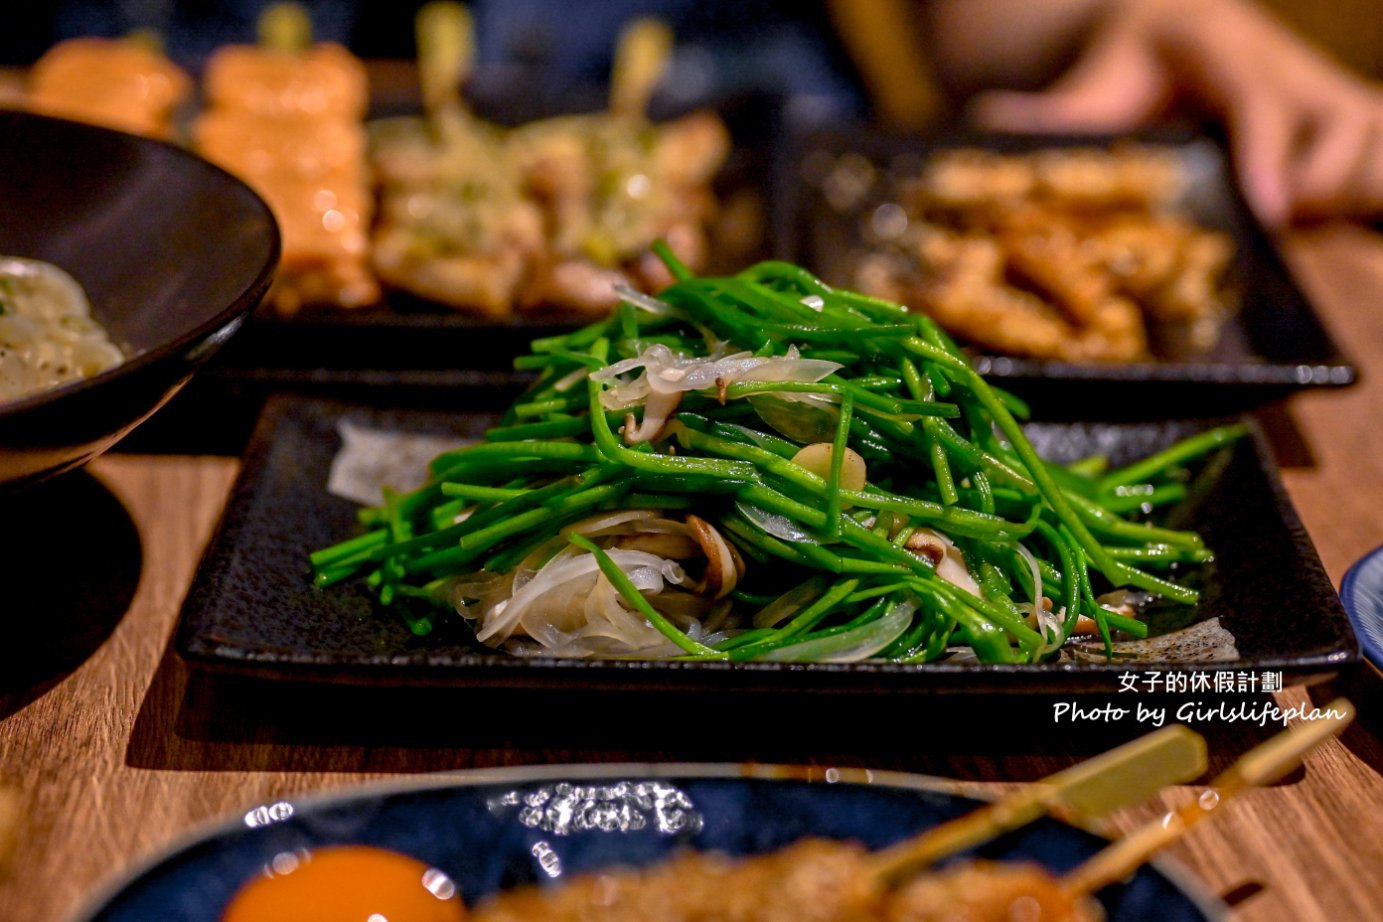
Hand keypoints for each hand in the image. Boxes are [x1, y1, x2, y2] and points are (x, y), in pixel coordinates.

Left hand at [970, 0, 1382, 227]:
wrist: (1175, 22)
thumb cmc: (1133, 59)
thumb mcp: (1097, 77)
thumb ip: (1058, 111)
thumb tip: (990, 122)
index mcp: (1224, 44)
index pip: (1258, 97)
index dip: (1269, 153)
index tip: (1266, 212)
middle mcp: (1286, 62)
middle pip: (1343, 117)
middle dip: (1324, 178)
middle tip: (1278, 228)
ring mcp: (1320, 87)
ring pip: (1370, 132)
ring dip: (1347, 186)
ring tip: (1300, 229)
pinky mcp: (1339, 115)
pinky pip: (1377, 149)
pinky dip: (1362, 188)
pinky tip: (1327, 225)